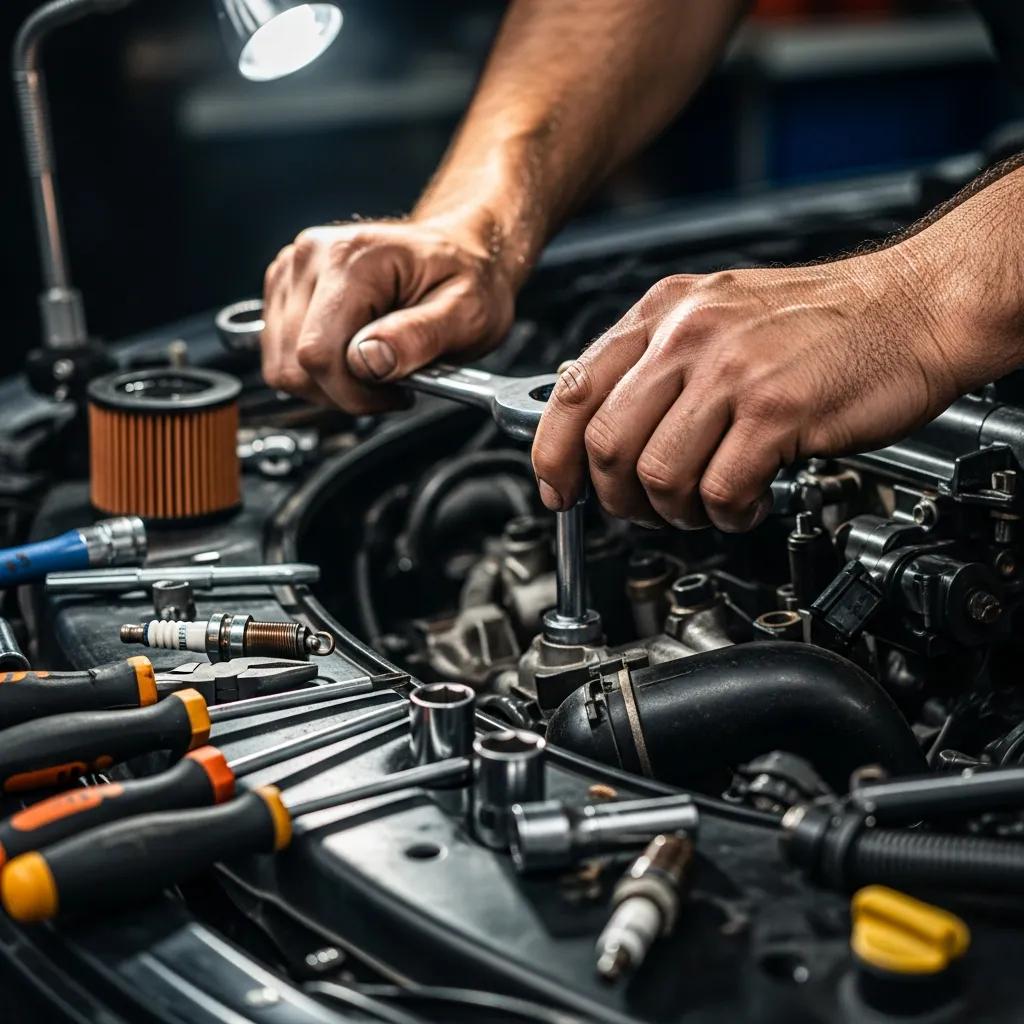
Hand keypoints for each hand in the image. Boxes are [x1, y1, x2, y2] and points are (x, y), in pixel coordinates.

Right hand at [261, 217, 516, 411]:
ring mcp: (291, 272)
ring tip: (376, 365)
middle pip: (295, 365)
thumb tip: (369, 361)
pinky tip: (354, 356)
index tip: (397, 392)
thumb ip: (418, 337)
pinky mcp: (285, 290)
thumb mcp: (466, 313)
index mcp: (351, 258)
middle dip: (345, 391)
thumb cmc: (466, 279)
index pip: (319, 354)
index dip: (355, 393)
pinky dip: (317, 372)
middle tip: (391, 379)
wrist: (462, 253)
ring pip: (282, 366)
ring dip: (329, 384)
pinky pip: (281, 357)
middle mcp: (310, 257)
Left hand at [531, 244, 974, 531]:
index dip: (553, 455)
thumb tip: (606, 425)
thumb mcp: (721, 316)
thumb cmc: (825, 320)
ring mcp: (732, 372)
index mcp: (665, 312)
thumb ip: (660, 362)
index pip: (573, 391)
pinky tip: (744, 503)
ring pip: (655, 474)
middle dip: (616, 498)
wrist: (916, 305)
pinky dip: (725, 514)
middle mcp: (688, 336)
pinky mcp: (777, 411)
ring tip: (703, 507)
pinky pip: (718, 490)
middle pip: (606, 444)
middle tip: (644, 511)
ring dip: (673, 512)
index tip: (558, 490)